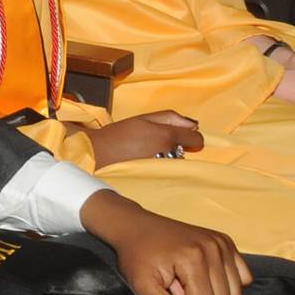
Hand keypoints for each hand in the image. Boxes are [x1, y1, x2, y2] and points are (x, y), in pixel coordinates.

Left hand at [81, 191, 250, 294]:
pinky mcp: (227, 242)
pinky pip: (244, 278)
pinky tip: (203, 274)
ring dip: (212, 294)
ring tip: (187, 279)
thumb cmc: (137, 258)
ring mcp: (223, 243)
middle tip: (176, 286)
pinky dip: (226, 283)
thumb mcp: (143, 287)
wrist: (136, 227)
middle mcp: (214, 248)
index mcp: (194, 258)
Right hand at [87, 110, 202, 167]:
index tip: (181, 134)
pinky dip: (161, 165)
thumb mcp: (143, 118)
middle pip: (186, 149)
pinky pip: (168, 169)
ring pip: (177, 160)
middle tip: (154, 141)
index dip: (191, 135)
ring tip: (147, 152)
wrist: (98, 154)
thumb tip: (193, 124)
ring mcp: (164, 167)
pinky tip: (145, 161)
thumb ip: (170, 117)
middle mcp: (169, 153)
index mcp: (167, 136)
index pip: (197, 139)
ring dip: (168, 155)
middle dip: (176, 145)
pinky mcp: (157, 177)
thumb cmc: (118, 134)